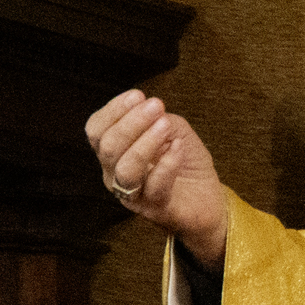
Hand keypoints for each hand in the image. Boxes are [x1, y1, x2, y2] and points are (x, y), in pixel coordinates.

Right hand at [86, 90, 228, 266]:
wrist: (208, 198)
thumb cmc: (185, 162)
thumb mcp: (173, 131)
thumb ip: (158, 118)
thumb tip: (149, 107)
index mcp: (113, 153)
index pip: (97, 130)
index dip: (113, 110)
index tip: (138, 95)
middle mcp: (115, 175)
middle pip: (107, 147)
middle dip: (131, 122)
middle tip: (156, 106)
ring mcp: (133, 195)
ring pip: (125, 169)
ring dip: (145, 142)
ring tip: (165, 125)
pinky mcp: (156, 209)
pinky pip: (154, 186)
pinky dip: (167, 164)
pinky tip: (178, 148)